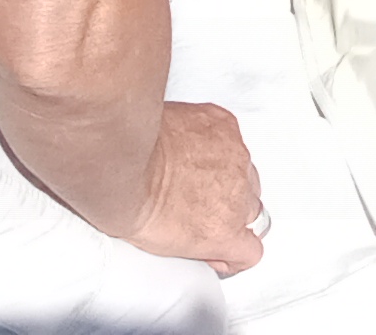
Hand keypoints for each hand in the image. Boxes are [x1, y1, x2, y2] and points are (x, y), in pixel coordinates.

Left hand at [129, 98, 267, 274]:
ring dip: (226, 173)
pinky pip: (231, 135)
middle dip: (230, 208)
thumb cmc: (133, 201)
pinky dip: (215, 140)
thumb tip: (203, 243)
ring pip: (245, 170)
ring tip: (192, 170)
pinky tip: (190, 143)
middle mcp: (238, 195)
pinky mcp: (226, 126)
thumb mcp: (166, 246)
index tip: (221, 244)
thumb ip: (200, 245)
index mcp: (224, 232)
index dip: (235, 247)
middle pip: (250, 207)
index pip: (251, 250)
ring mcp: (236, 157)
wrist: (124, 160)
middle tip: (199, 202)